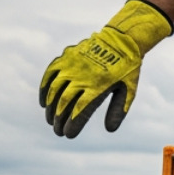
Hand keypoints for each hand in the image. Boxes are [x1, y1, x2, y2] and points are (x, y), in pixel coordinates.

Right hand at [40, 0, 172, 137]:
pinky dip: (45, 89)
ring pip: (54, 90)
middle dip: (59, 120)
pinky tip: (44, 102)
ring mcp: (72, 66)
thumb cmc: (127, 69)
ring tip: (50, 120)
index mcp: (99, 87)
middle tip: (58, 132)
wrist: (122, 40)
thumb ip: (118, 110)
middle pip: (64, 103)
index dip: (72, 124)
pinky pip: (50, 74)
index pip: (80, 111)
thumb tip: (110, 130)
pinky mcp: (66, 57)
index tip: (68, 135)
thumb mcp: (128, 91)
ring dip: (50, 108)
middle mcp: (82, 76)